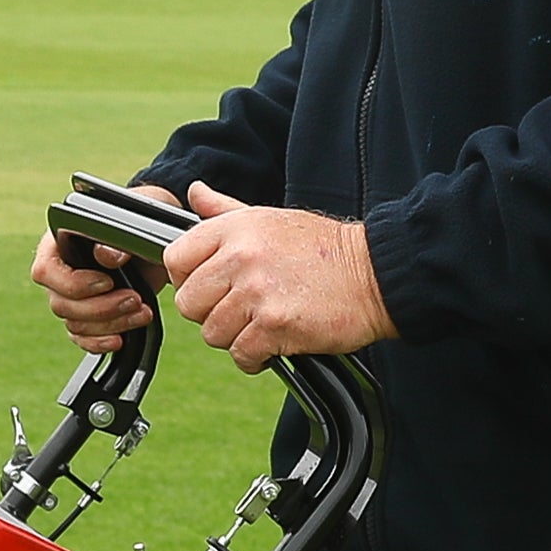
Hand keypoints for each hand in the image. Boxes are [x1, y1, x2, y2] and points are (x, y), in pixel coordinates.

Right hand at [31, 185, 172, 342]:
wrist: (153, 239)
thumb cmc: (136, 220)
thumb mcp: (131, 221)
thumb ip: (116, 236)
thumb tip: (108, 255)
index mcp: (57, 244)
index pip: (46, 271)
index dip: (74, 283)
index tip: (108, 281)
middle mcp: (59, 274)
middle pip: (61, 304)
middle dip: (101, 307)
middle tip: (134, 298)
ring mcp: (71, 298)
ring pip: (75, 324)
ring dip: (110, 324)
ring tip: (142, 312)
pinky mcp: (86, 317)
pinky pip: (82, 338)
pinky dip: (100, 343)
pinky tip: (121, 339)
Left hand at [163, 180, 393, 369]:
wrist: (376, 274)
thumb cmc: (325, 250)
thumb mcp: (270, 218)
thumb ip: (225, 210)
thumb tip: (194, 192)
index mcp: (235, 228)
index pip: (174, 259)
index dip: (188, 280)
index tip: (211, 288)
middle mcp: (241, 257)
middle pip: (189, 303)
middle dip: (210, 313)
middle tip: (241, 311)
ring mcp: (257, 292)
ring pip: (212, 333)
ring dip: (235, 338)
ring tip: (262, 324)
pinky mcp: (275, 325)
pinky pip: (241, 355)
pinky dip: (255, 358)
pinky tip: (275, 343)